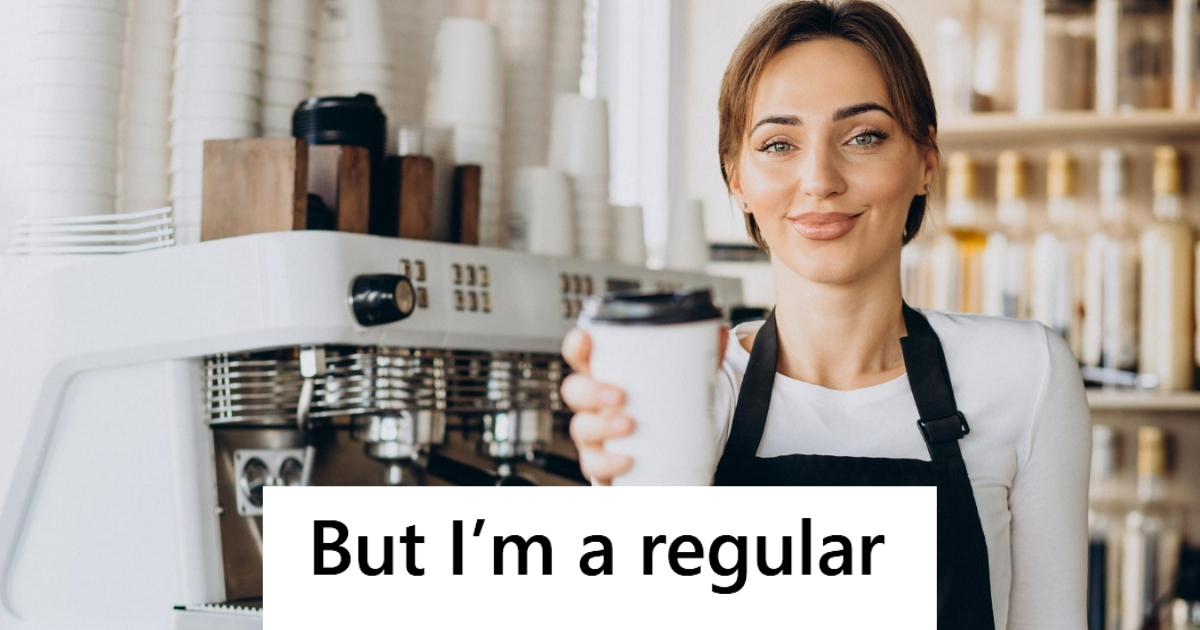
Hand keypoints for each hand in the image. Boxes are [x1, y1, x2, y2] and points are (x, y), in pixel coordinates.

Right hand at [560, 325, 729, 484]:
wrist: (676, 444)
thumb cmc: (667, 402)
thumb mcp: (683, 373)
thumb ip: (701, 350)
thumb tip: (721, 334)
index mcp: (609, 373)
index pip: (581, 354)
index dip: (577, 346)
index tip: (586, 339)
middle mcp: (595, 403)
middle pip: (573, 391)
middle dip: (590, 391)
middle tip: (620, 394)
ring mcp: (596, 433)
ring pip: (581, 428)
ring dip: (601, 426)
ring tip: (629, 424)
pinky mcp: (604, 462)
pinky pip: (594, 465)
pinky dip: (607, 463)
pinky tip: (627, 460)